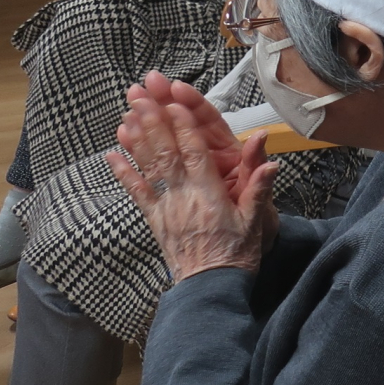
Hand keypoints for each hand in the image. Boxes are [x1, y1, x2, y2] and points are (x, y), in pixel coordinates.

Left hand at [107, 74, 277, 283]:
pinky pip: (136, 192)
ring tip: (127, 112)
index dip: (183, 127)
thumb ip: (259, 188)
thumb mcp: (256, 221)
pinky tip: (112, 154)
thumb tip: (271, 162)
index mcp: (209, 194)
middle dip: (153, 121)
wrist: (210, 289)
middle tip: (141, 95)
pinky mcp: (154, 219)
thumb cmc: (236, 254)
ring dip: (136, 138)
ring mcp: (165, 208)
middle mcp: (183, 197)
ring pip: (148, 166)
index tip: (173, 102)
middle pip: (165, 153)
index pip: (194, 153)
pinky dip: (123, 172)